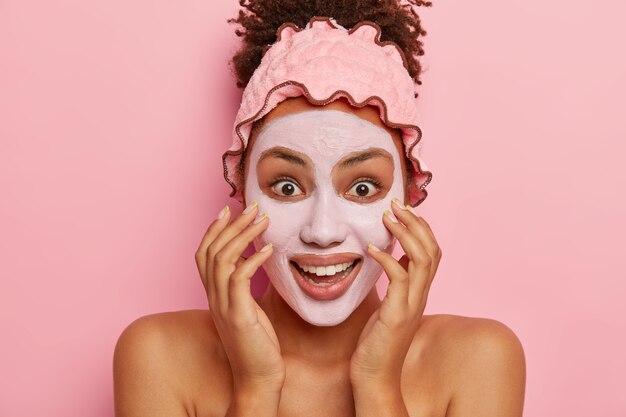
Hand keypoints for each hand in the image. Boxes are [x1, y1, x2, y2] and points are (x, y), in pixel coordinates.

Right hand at [195, 202, 284, 392]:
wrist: (257, 378)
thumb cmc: (257, 343)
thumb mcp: (248, 308)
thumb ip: (245, 286)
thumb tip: (256, 260)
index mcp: (214, 295)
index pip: (204, 254)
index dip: (213, 230)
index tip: (227, 210)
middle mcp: (213, 298)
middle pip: (212, 251)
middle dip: (231, 225)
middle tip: (251, 207)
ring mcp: (224, 306)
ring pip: (223, 259)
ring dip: (243, 235)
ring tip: (263, 219)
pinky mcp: (238, 315)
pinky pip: (240, 279)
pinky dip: (254, 259)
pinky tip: (269, 249)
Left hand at [350, 198, 441, 387]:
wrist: (374, 375)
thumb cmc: (377, 340)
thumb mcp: (389, 304)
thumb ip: (394, 282)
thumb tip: (387, 257)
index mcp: (420, 292)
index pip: (432, 251)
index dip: (422, 227)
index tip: (404, 209)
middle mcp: (421, 296)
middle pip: (433, 250)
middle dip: (416, 222)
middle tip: (396, 203)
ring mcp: (412, 305)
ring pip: (423, 260)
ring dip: (406, 234)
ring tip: (387, 216)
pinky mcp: (397, 315)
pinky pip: (399, 279)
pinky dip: (387, 259)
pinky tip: (371, 249)